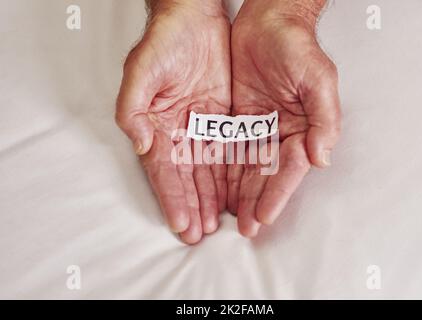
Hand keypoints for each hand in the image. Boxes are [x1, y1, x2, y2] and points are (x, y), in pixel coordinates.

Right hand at [116, 0, 230, 243]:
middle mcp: (178, 131)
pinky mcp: (223, 119)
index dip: (172, 198)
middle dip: (193, 206)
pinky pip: (227, 151)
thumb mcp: (142, 71)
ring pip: (207, 170)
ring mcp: (201, 127)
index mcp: (156, 125)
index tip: (181, 224)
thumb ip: (132, 108)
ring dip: (210, 197)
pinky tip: (233, 194)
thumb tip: (139, 144)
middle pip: (186, 177)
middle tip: (200, 234)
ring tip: (217, 223)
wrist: (194, 17)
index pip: (163, 171)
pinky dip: (229, 174)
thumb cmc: (165, 40)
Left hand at [228, 0, 340, 236]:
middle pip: (267, 174)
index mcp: (303, 128)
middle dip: (256, 201)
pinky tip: (217, 189)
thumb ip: (324, 118)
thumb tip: (322, 158)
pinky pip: (230, 149)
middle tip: (245, 228)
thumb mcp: (317, 78)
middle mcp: (280, 133)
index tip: (264, 217)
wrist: (268, 22)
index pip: (289, 168)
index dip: (277, 194)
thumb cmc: (296, 46)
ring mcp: (258, 128)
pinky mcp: (238, 120)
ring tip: (229, 218)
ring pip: (247, 168)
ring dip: (239, 193)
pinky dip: (224, 170)